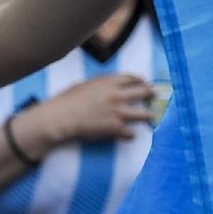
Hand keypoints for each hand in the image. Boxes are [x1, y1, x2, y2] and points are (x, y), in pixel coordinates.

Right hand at [34, 73, 153, 143]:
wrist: (60, 118)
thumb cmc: (66, 101)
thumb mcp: (84, 85)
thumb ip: (101, 84)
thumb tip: (111, 87)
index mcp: (109, 83)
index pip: (134, 78)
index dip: (142, 82)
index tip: (144, 85)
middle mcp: (117, 96)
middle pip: (145, 93)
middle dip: (152, 96)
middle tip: (152, 100)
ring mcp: (118, 113)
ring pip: (146, 115)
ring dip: (147, 117)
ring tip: (147, 119)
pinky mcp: (116, 129)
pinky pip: (132, 134)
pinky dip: (130, 135)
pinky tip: (126, 135)